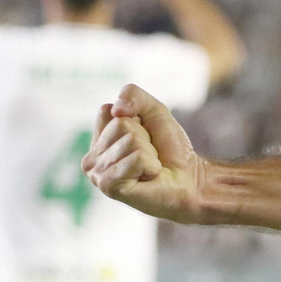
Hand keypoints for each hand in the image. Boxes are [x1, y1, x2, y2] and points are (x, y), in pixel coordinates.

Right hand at [82, 84, 205, 222]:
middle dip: (145, 137)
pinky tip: (149, 176)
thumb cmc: (169, 148)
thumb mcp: (153, 110)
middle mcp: (91, 158)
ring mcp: (97, 174)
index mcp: (98, 139)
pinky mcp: (109, 186)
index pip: (109, 109)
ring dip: (150, 152)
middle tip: (150, 155)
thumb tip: (115, 108)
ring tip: (150, 166)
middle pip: (121, 124)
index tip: (144, 136)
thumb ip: (133, 95)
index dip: (137, 118)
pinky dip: (151, 164)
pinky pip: (137, 157)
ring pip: (131, 140)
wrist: (188, 177)